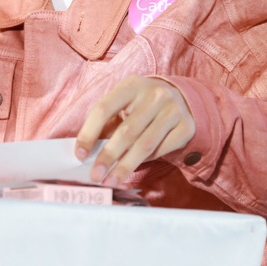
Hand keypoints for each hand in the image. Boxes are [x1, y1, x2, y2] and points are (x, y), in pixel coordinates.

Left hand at [74, 75, 194, 186]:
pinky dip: (147, 160)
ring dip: (125, 166)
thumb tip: (87, 153)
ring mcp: (173, 109)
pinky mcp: (186, 126)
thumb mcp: (124, 104)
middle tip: (96, 176)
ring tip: (111, 180)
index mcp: (131, 85)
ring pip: (145, 145)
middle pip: (126, 131)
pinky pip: (162, 149)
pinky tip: (135, 166)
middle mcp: (154, 95)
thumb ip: (108, 123)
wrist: (181, 98)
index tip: (80, 155)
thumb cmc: (142, 104)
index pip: (104, 109)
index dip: (89, 133)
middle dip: (108, 157)